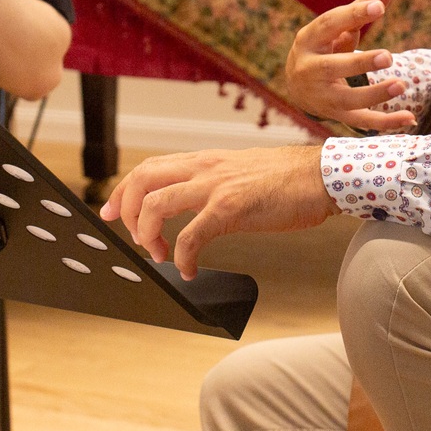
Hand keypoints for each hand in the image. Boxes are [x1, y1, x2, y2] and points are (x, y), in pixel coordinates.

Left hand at [99, 145, 338, 279]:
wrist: (321, 176)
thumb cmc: (287, 179)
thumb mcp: (239, 172)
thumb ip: (213, 183)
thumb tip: (192, 202)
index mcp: (204, 161)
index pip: (147, 168)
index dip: (121, 191)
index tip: (109, 214)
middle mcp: (204, 168)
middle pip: (140, 181)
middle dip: (124, 213)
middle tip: (133, 240)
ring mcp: (216, 186)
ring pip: (155, 205)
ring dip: (147, 236)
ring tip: (161, 256)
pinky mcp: (231, 207)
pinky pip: (191, 236)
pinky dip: (182, 257)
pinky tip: (189, 269)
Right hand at [283, 0, 416, 131]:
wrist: (296, 86)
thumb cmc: (325, 46)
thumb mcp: (338, 25)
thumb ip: (365, 3)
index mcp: (309, 38)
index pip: (330, 24)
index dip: (353, 14)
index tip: (379, 6)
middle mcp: (310, 68)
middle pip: (332, 67)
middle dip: (359, 63)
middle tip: (388, 56)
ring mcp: (322, 95)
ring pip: (347, 99)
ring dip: (374, 95)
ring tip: (401, 85)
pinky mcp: (336, 115)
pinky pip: (361, 122)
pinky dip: (385, 123)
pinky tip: (410, 119)